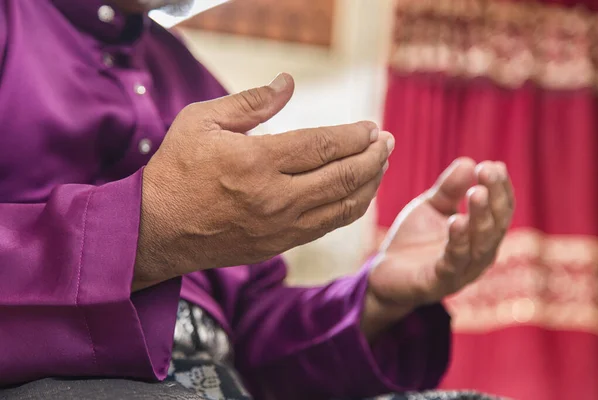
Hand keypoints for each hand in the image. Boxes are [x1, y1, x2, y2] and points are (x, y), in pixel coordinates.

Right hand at [134, 74, 393, 289]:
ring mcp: (279, 227)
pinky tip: (357, 194)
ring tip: (381, 165)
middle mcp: (275, 197)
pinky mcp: (278, 245)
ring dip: (369, 184)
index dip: (354, 136)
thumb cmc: (176, 170)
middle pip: (343, 177)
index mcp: (256, 161)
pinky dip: (349, 209)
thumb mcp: (201, 121)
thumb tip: (288, 82)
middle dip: (373, 158)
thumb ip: (250, 102)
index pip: (323, 146)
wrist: (155, 230)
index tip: (371, 127)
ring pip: (342, 207)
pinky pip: (326, 227)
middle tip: (386, 143)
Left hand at [361, 158, 514, 338]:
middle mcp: (479, 255)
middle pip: (496, 226)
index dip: (500, 188)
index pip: (500, 211)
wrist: (385, 272)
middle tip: (488, 170)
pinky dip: (458, 241)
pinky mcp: (440, 282)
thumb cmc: (414, 239)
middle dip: (494, 197)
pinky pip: (454, 261)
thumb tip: (469, 162)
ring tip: (477, 192)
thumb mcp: (431, 207)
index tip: (494, 164)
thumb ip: (449, 189)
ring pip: (480, 245)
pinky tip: (456, 221)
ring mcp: (462, 271)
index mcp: (481, 236)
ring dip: (480, 217)